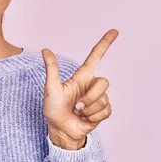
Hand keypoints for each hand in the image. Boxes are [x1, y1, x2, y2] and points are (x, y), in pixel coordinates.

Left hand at [42, 29, 117, 149]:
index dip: (105, 44)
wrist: (60, 130)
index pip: (95, 57)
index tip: (115, 31)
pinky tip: (84, 119)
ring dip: (88, 110)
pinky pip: (106, 111)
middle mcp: (91, 85)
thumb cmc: (53, 109)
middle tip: (77, 105)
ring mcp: (98, 98)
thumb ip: (51, 69)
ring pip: (103, 99)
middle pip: (104, 82)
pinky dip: (93, 118)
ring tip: (78, 112)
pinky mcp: (102, 111)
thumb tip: (45, 49)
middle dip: (91, 96)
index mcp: (81, 77)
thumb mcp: (51, 88)